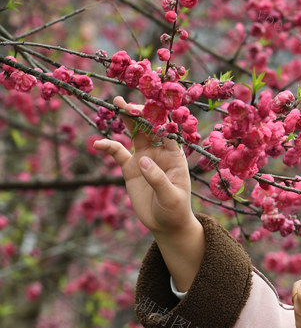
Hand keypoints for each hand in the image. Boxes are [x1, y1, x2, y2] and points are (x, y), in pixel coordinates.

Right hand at [94, 97, 203, 289]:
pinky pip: (118, 152)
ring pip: (134, 134)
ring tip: (115, 105)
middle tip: (125, 102)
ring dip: (126, 119)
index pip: (168, 132)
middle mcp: (160, 152)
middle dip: (139, 113)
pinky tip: (98, 144)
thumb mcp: (170, 197)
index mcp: (176, 155)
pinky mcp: (130, 168)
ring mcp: (144, 158)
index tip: (149, 109)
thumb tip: (143, 160)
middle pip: (149, 128)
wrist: (166, 224)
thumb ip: (158, 179)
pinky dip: (108, 146)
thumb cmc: (175, 210)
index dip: (159, 118)